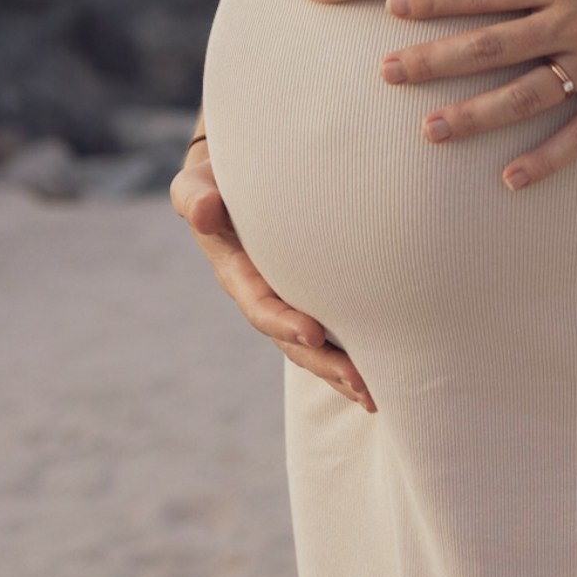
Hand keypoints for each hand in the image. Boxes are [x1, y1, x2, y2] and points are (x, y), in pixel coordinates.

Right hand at [170, 136, 375, 409]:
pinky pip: (330, 329)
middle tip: (360, 382)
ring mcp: (285, 300)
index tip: (315, 333)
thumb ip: (196, 197)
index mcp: (236, 274)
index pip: (262, 306)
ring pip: (313, 345)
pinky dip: (350, 353)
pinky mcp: (308, 294)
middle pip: (292, 340)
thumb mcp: (197, 186)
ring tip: (374, 395)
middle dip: (324, 362)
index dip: (285, 322)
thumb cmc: (214, 181)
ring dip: (340, 371)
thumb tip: (202, 209)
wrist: (228, 182)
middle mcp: (262, 295)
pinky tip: (380, 373)